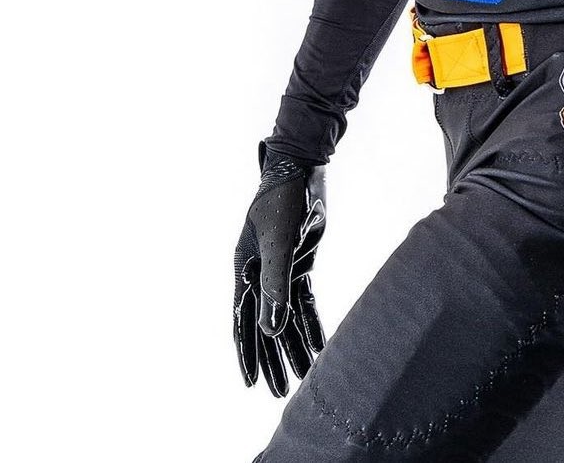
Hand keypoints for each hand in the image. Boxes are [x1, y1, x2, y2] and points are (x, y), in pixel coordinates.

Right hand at [233, 147, 327, 395]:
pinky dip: (311, 323)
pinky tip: (320, 346)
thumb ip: (275, 286)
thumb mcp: (279, 244)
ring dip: (293, 345)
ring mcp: (281, 269)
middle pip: (265, 325)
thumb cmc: (283, 202)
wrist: (302, 169)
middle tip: (279, 393)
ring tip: (302, 377)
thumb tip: (271, 331)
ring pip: (286, 317)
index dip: (247, 352)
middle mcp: (260, 274)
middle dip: (273, 359)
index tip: (250, 383)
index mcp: (245, 270)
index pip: (243, 321)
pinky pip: (305, 301)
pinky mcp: (301, 263)